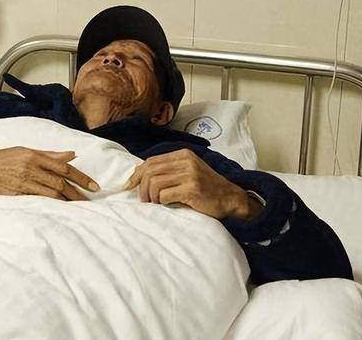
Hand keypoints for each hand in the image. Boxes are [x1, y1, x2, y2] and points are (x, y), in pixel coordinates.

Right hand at [0, 146, 99, 200]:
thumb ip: (50, 154)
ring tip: (78, 207)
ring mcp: (23, 184)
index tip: (93, 186)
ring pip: (50, 194)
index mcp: (35, 156)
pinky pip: (37, 201)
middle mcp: (31, 169)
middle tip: (89, 201)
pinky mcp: (16, 195)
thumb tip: (72, 154)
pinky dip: (50, 206)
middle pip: (60, 183)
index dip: (80, 177)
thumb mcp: (26, 150)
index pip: (63, 167)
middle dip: (77, 193)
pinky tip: (60, 210)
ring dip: (66, 202)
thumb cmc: (5, 158)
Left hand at [123, 149, 261, 219]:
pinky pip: (165, 195)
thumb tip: (138, 174)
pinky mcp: (192, 188)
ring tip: (155, 203)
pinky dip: (162, 202)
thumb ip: (168, 171)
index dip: (137, 174)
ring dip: (151, 196)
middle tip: (144, 200)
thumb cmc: (207, 189)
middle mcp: (186, 161)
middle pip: (150, 171)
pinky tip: (167, 205)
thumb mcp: (188, 173)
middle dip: (142, 187)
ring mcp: (190, 174)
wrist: (231, 199)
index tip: (130, 186)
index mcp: (183, 155)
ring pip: (155, 183)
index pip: (151, 161)